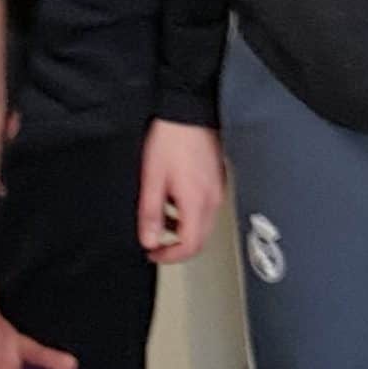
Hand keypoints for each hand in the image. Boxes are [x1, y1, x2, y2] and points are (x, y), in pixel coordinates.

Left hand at [139, 119, 224, 263]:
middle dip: (177, 248)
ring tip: (162, 219)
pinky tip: (175, 200)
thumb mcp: (152, 179)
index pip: (189, 245)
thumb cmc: (172, 140)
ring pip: (203, 225)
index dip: (170, 256)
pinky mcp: (218, 180)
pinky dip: (190, 214)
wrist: (189, 112)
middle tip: (157, 245)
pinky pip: (206, 208)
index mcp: (196, 202)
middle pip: (199, 239)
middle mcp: (212, 200)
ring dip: (183, 231)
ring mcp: (218, 190)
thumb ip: (151, 214)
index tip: (154, 254)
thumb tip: (149, 240)